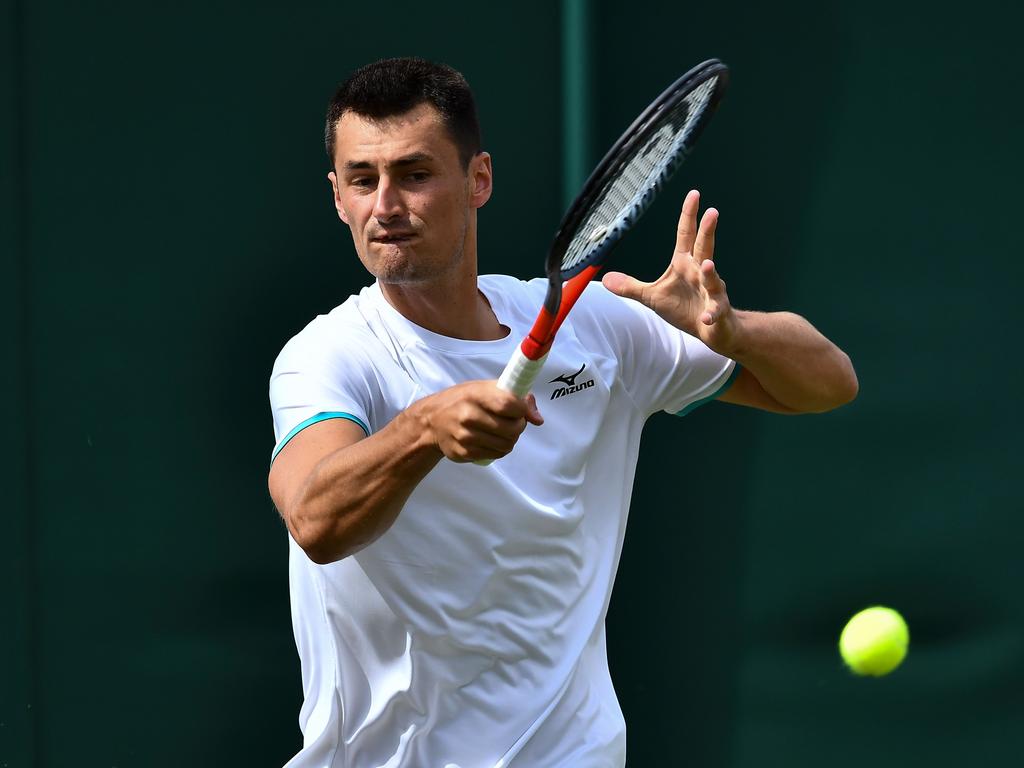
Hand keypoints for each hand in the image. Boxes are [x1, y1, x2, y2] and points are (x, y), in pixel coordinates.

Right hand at [412, 380, 543, 462]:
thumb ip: (515, 398)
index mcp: (475, 395)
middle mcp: (468, 415)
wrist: (431, 421)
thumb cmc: (464, 400)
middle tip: (513, 423)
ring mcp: (465, 436)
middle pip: (512, 429)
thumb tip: (538, 420)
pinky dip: (498, 449)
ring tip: (501, 432)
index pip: (510, 405)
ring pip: (506, 445)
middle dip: (518, 427)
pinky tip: (490, 440)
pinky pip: (495, 455)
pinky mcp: (463, 453)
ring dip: (510, 440)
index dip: (521, 410)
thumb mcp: (485, 389)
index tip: (519, 410)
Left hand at [602, 189, 738, 354]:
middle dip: (708, 231)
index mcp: (685, 264)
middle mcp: (700, 273)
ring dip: (711, 272)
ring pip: (713, 279)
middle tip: (712, 211)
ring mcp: (711, 292)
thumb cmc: (685, 309)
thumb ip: (631, 287)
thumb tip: (605, 279)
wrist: (714, 330)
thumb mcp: (652, 297)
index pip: (687, 234)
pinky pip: (714, 312)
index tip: (694, 194)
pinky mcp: (717, 312)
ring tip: (707, 264)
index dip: (689, 215)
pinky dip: (711, 314)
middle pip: (704, 248)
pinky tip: (706, 318)